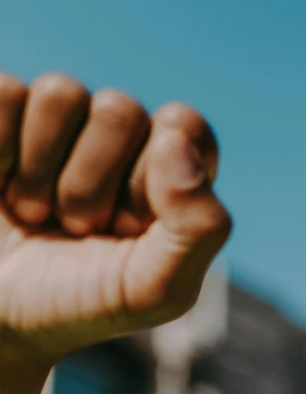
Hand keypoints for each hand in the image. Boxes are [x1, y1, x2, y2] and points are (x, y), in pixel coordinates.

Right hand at [0, 72, 229, 371]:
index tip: (131, 226)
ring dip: (41, 168)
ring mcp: (56, 120)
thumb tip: (176, 142)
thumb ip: (197, 227)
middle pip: (119, 108)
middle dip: (89, 183)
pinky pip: (6, 92)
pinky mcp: (1, 111)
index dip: (155, 176)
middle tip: (76, 227)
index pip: (185, 126)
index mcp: (171, 170)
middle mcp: (119, 135)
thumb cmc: (83, 302)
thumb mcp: (156, 289)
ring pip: (60, 92)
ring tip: (37, 212)